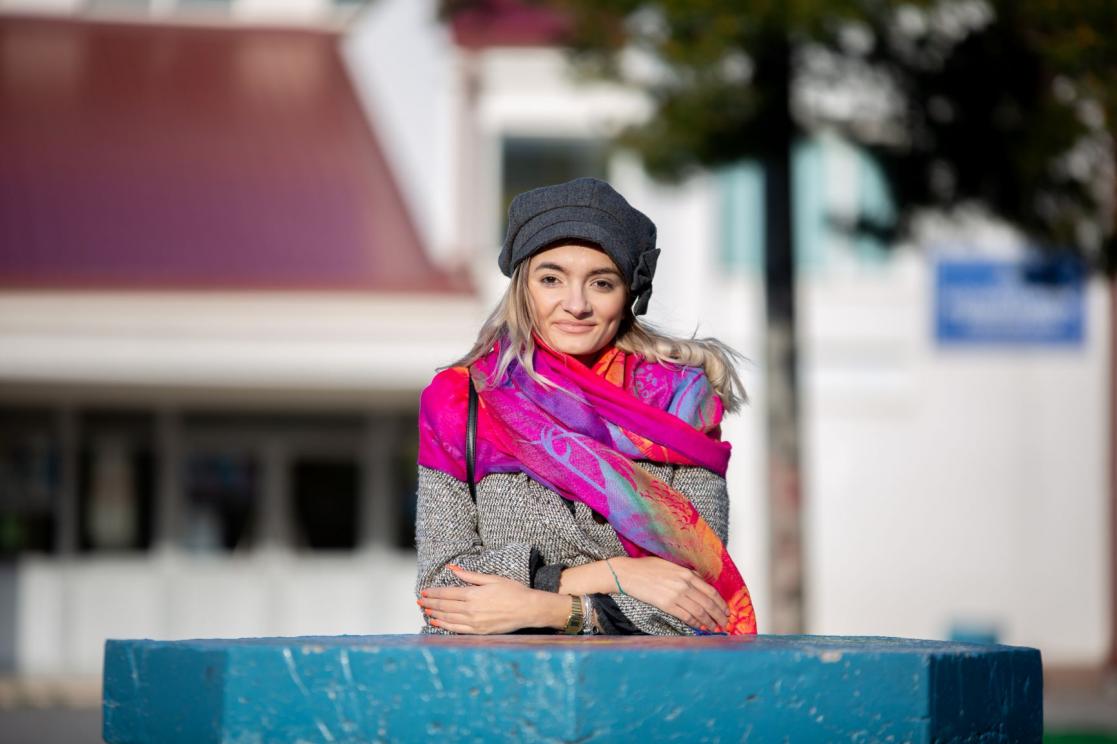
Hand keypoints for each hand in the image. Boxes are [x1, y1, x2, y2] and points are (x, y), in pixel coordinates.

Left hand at [417, 565, 566, 633]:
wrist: (528, 610)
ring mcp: (474, 622)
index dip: (434, 593)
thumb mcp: (491, 579)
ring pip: (448, 618)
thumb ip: (470, 575)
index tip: (424, 591)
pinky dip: (444, 625)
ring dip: (434, 614)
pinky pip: (456, 629)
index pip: (447, 594)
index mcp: (473, 594)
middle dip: (430, 603)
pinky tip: (436, 622)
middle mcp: (471, 610)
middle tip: (420, 601)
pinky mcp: (479, 631)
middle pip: (445, 606)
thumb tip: (452, 568)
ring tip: (425, 610)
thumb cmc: (513, 591)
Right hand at [609, 556, 728, 630]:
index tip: (726, 610)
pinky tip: (700, 627)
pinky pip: (686, 616)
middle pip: (708, 603)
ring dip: (709, 622)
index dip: (721, 603)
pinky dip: (695, 623)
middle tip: (725, 623)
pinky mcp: (666, 605)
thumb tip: (700, 582)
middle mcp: (684, 584)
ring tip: (715, 628)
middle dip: (719, 615)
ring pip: (699, 612)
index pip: (711, 591)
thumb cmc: (647, 567)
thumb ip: (687, 573)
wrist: (628, 573)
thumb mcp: (671, 565)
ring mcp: (676, 595)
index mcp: (687, 573)